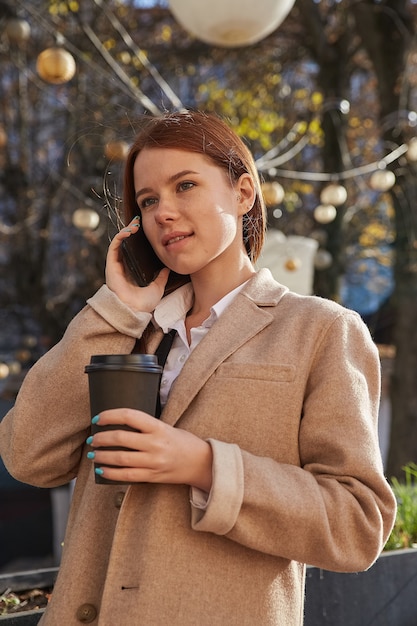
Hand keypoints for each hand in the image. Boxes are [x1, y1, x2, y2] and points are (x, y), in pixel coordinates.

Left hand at [86, 409, 212, 490]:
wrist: (201, 463)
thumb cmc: (182, 442)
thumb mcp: (166, 427)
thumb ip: (146, 427)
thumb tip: (118, 425)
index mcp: (159, 427)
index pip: (130, 416)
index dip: (110, 415)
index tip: (98, 418)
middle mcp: (155, 444)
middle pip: (121, 439)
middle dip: (101, 438)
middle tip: (93, 438)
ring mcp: (154, 462)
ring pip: (120, 459)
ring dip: (102, 456)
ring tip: (93, 454)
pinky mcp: (152, 476)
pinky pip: (126, 476)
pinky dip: (110, 473)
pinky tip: (101, 470)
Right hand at [105, 217, 169, 311]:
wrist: (134, 311)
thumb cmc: (143, 304)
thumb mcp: (157, 287)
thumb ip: (161, 277)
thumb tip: (168, 268)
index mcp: (131, 271)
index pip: (132, 250)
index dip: (137, 238)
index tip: (144, 229)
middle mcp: (122, 267)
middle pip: (124, 243)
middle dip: (130, 230)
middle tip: (139, 221)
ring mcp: (115, 265)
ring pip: (118, 242)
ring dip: (126, 231)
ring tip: (135, 225)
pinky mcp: (111, 265)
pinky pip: (114, 246)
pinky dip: (121, 236)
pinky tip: (129, 231)